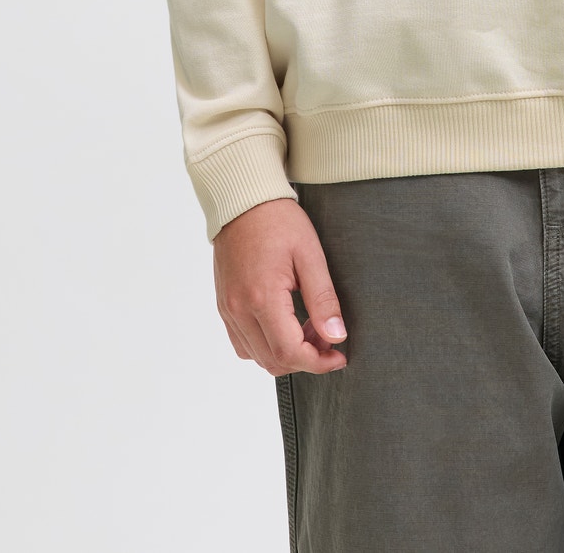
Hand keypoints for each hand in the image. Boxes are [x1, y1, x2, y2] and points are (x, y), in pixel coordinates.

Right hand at [212, 196, 348, 376]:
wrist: (243, 201)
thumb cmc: (279, 221)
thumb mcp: (310, 255)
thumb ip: (323, 299)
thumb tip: (337, 336)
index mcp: (262, 297)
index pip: (289, 353)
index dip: (318, 362)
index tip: (339, 355)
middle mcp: (239, 309)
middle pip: (273, 361)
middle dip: (306, 359)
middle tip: (327, 337)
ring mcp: (228, 310)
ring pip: (257, 357)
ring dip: (286, 354)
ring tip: (309, 327)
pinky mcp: (224, 306)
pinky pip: (243, 343)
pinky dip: (266, 346)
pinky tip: (285, 325)